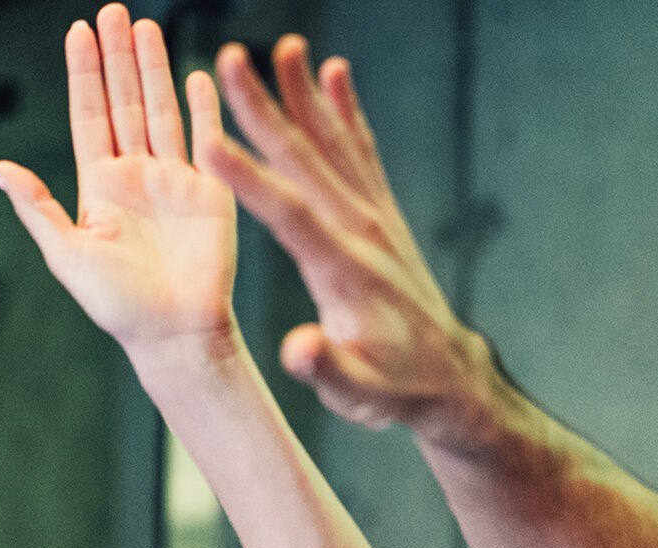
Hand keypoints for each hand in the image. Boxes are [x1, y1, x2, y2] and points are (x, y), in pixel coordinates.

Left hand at [0, 4, 237, 357]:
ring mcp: (175, 181)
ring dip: (155, 70)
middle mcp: (137, 177)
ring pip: (162, 112)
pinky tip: (196, 74)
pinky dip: (203, 107)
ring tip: (146, 27)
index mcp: (101, 188)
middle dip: (118, 58)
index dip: (84, 75)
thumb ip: (37, 207)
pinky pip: (205, 139)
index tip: (78, 31)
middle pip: (125, 103)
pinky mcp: (210, 193)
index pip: (90, 118)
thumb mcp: (66, 255)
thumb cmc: (118, 305)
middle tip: (113, 11)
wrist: (174, 333)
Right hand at [207, 35, 490, 431]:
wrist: (448, 376)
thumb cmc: (395, 387)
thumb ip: (327, 368)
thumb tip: (298, 349)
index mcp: (345, 272)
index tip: (209, 139)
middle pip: (309, 162)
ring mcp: (377, 220)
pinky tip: (335, 77)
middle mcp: (364, 233)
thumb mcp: (358, 393)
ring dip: (306, 96)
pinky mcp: (383, 218)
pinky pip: (363, 155)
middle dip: (267, 109)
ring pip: (336, 146)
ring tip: (285, 45)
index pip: (291, 215)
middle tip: (233, 57)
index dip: (249, 178)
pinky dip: (348, 114)